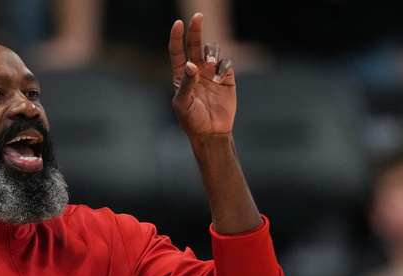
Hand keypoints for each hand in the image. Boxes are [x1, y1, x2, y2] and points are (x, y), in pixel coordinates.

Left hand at [169, 13, 235, 136]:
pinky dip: (222, 67)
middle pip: (195, 44)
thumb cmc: (192, 120)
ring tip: (209, 63)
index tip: (178, 24)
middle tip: (198, 17)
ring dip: (211, 52)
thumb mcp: (183, 104)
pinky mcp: (226, 78)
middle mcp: (196, 70)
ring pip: (211, 50)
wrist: (212, 132)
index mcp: (182, 74)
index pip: (177, 51)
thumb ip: (186, 84)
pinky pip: (225, 63)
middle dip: (196, 30)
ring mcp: (211, 72)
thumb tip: (190, 64)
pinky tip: (219, 79)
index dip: (177, 37)